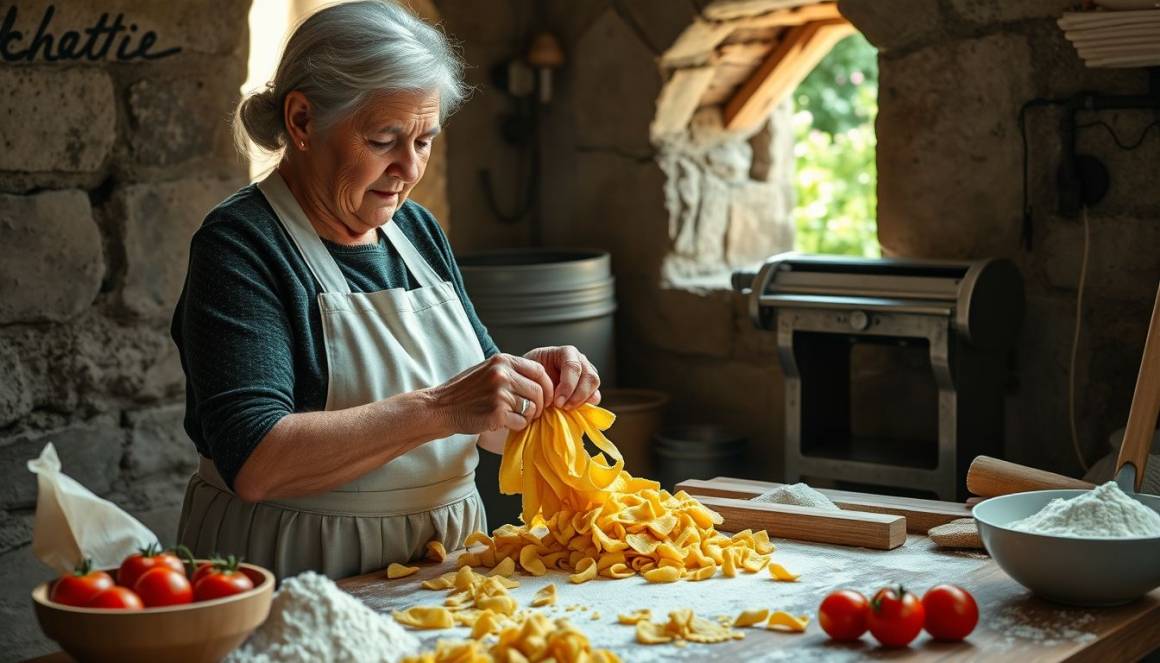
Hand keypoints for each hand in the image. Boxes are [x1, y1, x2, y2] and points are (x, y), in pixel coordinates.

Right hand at [429, 354, 554, 434]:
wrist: (440, 408)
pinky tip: (502, 423)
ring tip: (512, 417)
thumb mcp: (488, 370)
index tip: (545, 397)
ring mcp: (499, 393)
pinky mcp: (496, 413)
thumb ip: (511, 372)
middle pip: (539, 391)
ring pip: (531, 408)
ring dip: (526, 417)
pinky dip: (516, 426)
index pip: (539, 371)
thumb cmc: (465, 391)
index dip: (547, 386)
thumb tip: (542, 381)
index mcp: (502, 361)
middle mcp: (502, 374)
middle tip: (530, 413)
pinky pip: (520, 422)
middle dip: (539, 406)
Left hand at [523, 346, 600, 409]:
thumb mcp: (531, 373)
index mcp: (566, 352)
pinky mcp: (590, 387)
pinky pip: (595, 396)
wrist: (532, 382)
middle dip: (577, 395)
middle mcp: (580, 360)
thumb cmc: (531, 376)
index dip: (568, 385)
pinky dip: (586, 405)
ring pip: (594, 385)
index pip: (573, 366)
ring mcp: (587, 372)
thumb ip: (540, 379)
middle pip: (589, 376)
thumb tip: (551, 393)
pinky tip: (572, 409)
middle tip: (563, 407)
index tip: (557, 401)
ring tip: (566, 408)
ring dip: (582, 400)